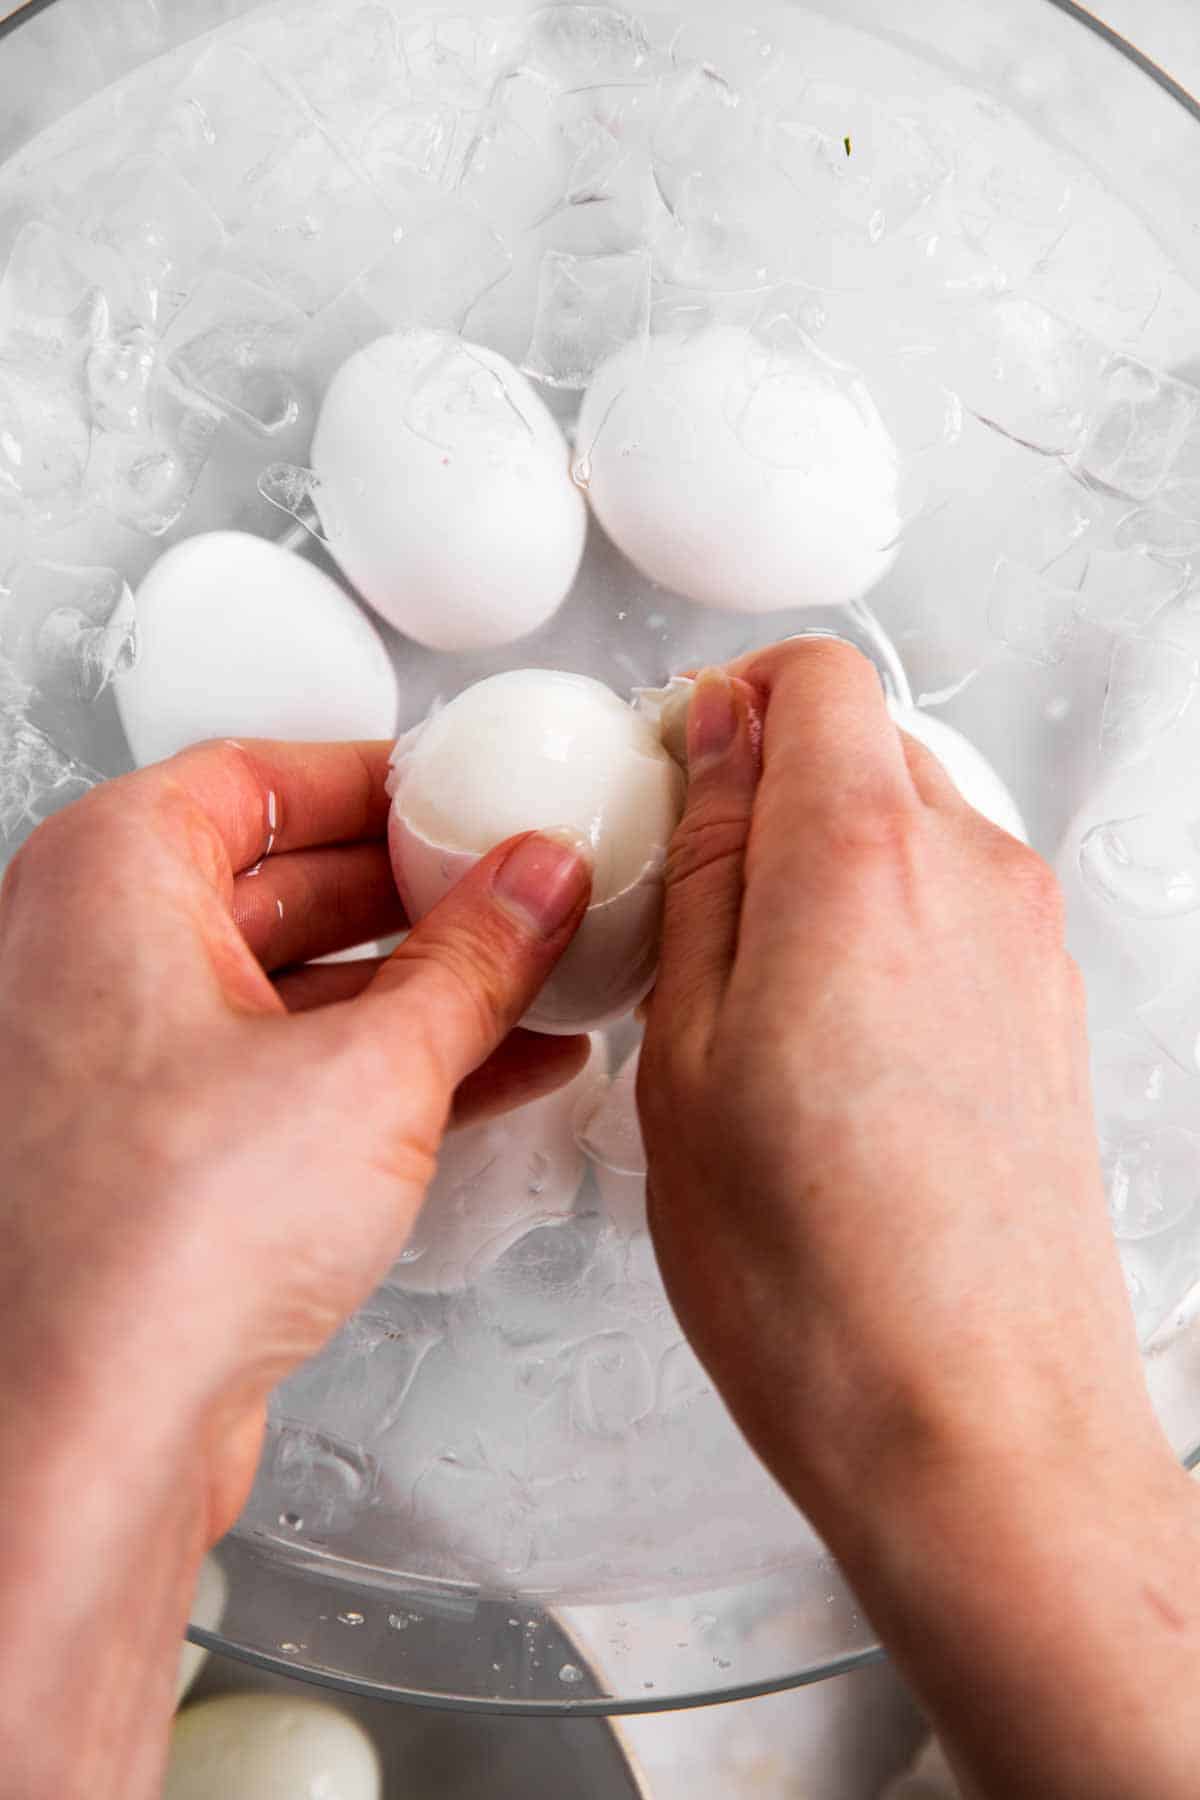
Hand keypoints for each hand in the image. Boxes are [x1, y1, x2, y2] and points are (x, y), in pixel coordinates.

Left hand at [0, 737, 589, 1799]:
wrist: (89, 1429)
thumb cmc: (157, 1245)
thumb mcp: (373, 1067)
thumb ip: (475, 959)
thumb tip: (534, 885)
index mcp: (109, 878)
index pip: (263, 776)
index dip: (385, 783)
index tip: (471, 797)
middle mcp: (91, 955)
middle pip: (285, 877)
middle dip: (420, 892)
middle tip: (525, 893)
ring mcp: (118, 1058)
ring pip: (294, 980)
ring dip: (421, 985)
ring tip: (535, 982)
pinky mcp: (158, 1151)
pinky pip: (287, 1067)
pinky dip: (386, 1061)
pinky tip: (493, 1067)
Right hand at [640, 640, 1199, 1799]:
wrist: (976, 1425)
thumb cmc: (816, 1277)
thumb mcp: (686, 1054)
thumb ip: (707, 870)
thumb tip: (714, 745)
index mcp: (862, 861)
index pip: (816, 675)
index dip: (728, 701)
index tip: (672, 773)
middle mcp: (973, 875)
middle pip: (866, 741)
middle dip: (768, 783)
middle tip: (688, 892)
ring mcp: (1028, 942)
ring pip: (911, 824)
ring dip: (822, 864)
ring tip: (750, 992)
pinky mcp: (1052, 1007)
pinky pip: (953, 906)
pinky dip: (880, 926)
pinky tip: (824, 1044)